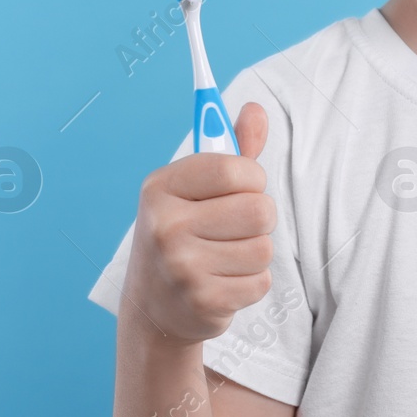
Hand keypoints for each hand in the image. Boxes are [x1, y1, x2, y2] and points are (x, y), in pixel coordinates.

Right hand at [121, 103, 276, 345]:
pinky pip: (260, 281)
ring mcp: (182, 267)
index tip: (242, 187)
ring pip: (263, 248)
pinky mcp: (203, 301)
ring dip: (255, 252)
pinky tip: (224, 281)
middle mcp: (166, 225)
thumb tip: (256, 109)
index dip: (252, 178)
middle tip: (237, 225)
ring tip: (226, 256)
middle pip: (259, 210)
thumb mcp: (195, 188)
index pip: (233, 168)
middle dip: (259, 217)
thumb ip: (231, 149)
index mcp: (160, 187)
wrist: (153, 307)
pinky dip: (251, 282)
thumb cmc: (182, 235)